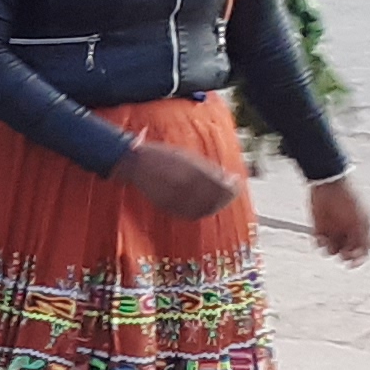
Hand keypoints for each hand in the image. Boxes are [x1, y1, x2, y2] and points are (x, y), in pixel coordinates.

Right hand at [117, 139, 242, 220]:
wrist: (133, 163)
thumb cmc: (160, 156)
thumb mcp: (185, 156)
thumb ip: (206, 168)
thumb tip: (227, 177)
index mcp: (190, 172)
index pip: (219, 186)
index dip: (231, 187)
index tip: (236, 183)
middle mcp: (184, 187)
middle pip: (214, 199)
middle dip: (226, 197)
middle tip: (231, 192)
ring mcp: (175, 198)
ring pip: (203, 209)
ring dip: (215, 205)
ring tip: (220, 200)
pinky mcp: (167, 206)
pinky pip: (190, 214)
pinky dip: (201, 212)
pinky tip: (204, 207)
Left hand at [308, 176, 369, 262]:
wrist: (328, 186)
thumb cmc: (348, 201)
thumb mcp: (359, 220)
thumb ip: (363, 237)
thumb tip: (364, 255)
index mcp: (361, 230)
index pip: (363, 250)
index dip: (359, 259)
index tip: (352, 263)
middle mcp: (347, 232)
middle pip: (347, 253)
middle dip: (345, 256)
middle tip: (343, 252)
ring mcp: (333, 230)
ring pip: (332, 250)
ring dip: (331, 249)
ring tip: (329, 240)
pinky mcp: (319, 227)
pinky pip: (319, 243)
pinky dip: (319, 243)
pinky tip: (320, 236)